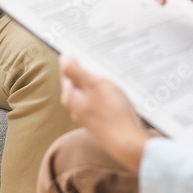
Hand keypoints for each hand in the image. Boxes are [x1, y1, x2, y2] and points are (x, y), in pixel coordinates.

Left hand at [59, 55, 152, 171]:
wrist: (129, 144)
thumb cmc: (113, 113)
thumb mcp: (95, 85)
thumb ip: (77, 71)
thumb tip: (64, 57)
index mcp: (70, 98)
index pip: (66, 73)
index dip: (74, 60)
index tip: (84, 49)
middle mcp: (76, 109)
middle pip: (79, 83)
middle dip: (89, 72)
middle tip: (101, 59)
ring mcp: (88, 117)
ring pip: (91, 93)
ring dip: (100, 84)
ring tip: (113, 76)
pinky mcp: (101, 123)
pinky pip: (101, 103)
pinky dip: (108, 96)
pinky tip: (119, 95)